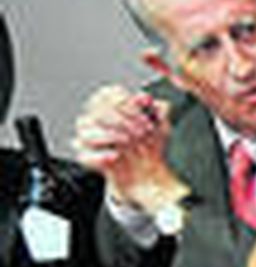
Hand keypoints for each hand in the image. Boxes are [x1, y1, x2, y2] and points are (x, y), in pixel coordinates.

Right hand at [72, 85, 185, 209]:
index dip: (125, 101)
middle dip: (121, 119)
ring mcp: (88, 139)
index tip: (143, 110)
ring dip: (109, 134)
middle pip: (96, 111)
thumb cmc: (149, 145)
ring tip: (127, 141)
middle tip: (140, 130)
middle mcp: (95, 120)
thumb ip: (156, 109)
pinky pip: (84, 155)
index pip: (106, 95)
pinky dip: (99, 156)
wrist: (147, 171)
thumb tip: (147, 98)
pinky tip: (115, 156)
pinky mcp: (87, 158)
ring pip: (85, 129)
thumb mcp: (160, 125)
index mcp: (110, 107)